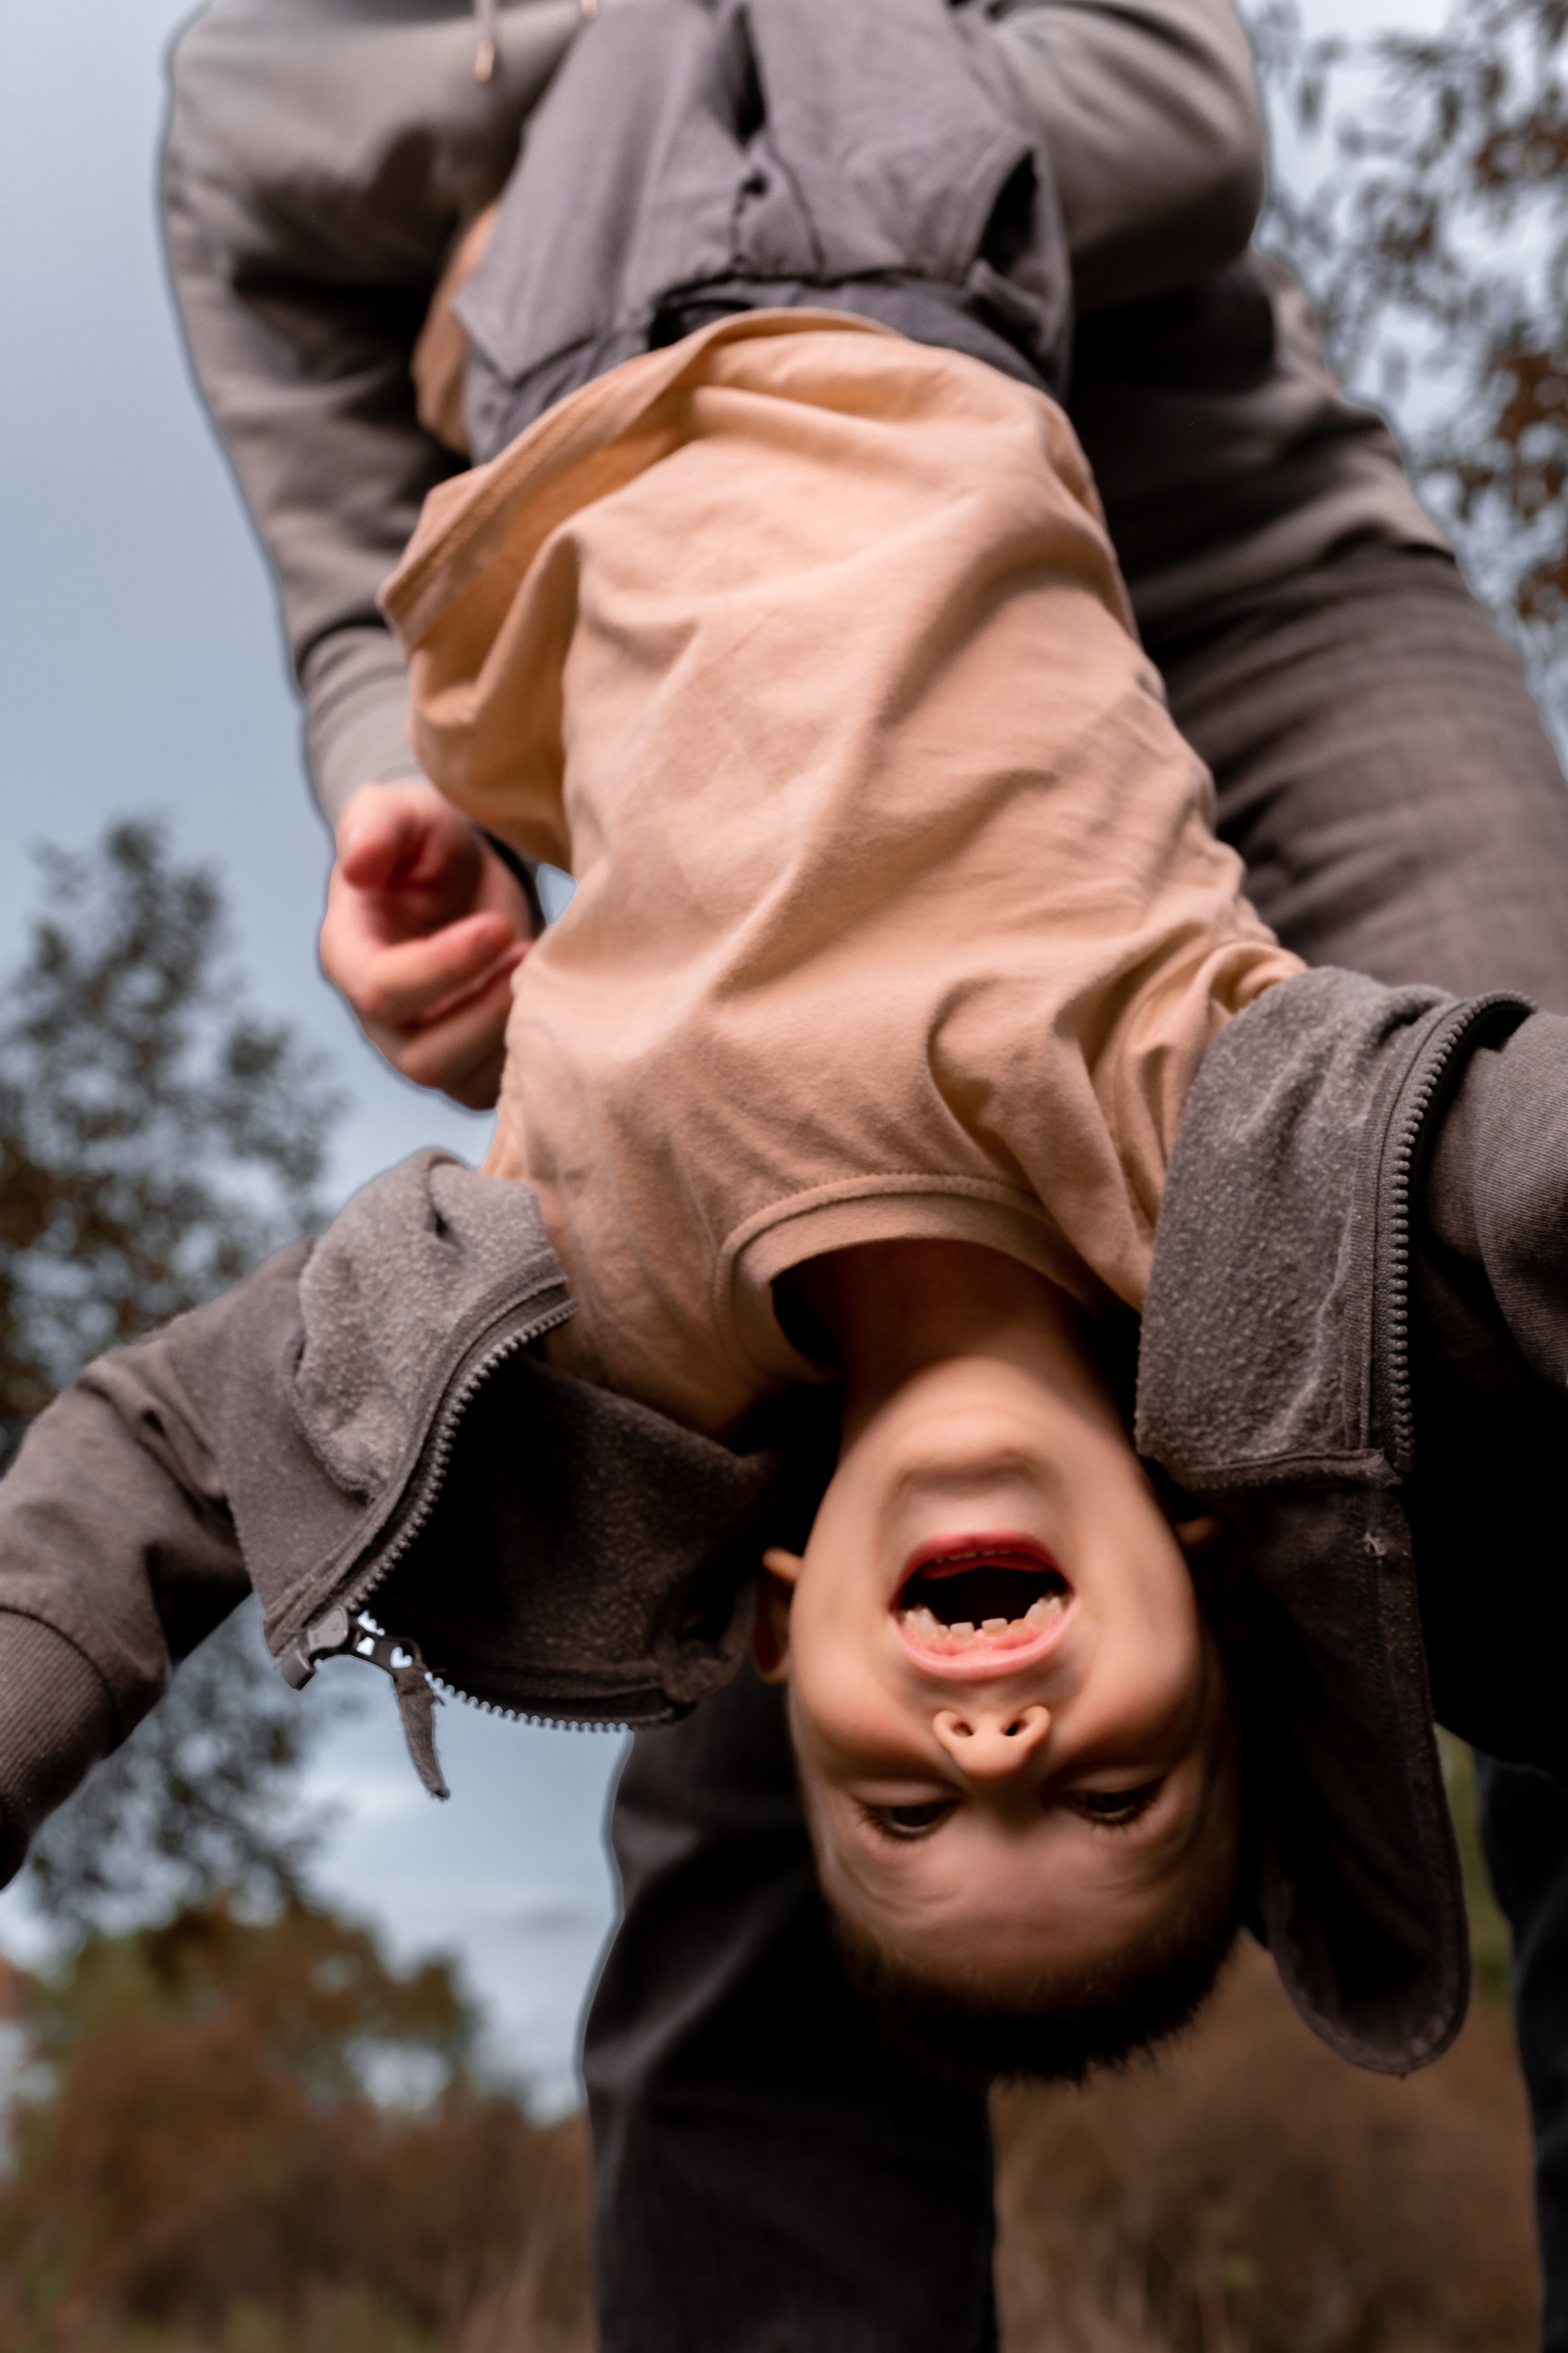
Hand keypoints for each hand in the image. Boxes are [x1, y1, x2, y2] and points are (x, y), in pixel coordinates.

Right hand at [320, 781, 534, 1109]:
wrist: (460, 877)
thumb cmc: (424, 843)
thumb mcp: (400, 812)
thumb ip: (377, 825)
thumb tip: (357, 864)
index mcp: (350, 957)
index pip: (383, 990)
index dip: (442, 967)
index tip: (498, 926)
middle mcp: (381, 1019)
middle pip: (422, 1058)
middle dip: (485, 1014)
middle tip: (531, 955)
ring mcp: (424, 1049)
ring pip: (465, 1082)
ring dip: (512, 1036)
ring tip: (544, 974)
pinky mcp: (469, 1066)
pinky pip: (496, 1090)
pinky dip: (530, 1058)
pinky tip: (549, 1002)